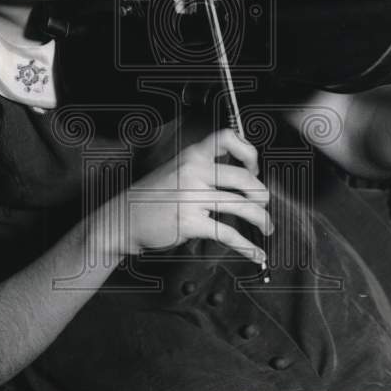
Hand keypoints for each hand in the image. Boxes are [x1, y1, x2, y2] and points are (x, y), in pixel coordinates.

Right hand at [104, 129, 271, 263]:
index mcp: (192, 155)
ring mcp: (191, 197)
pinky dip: (248, 247)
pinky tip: (255, 253)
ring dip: (261, 219)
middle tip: (264, 203)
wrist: (123, 218)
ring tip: (267, 226)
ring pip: (242, 206)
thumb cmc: (152, 197)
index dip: (248, 151)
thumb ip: (204, 169)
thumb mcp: (177, 170)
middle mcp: (193, 172)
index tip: (254, 167)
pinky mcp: (190, 222)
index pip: (227, 138)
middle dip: (262, 194)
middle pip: (244, 177)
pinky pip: (228, 234)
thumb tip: (241, 177)